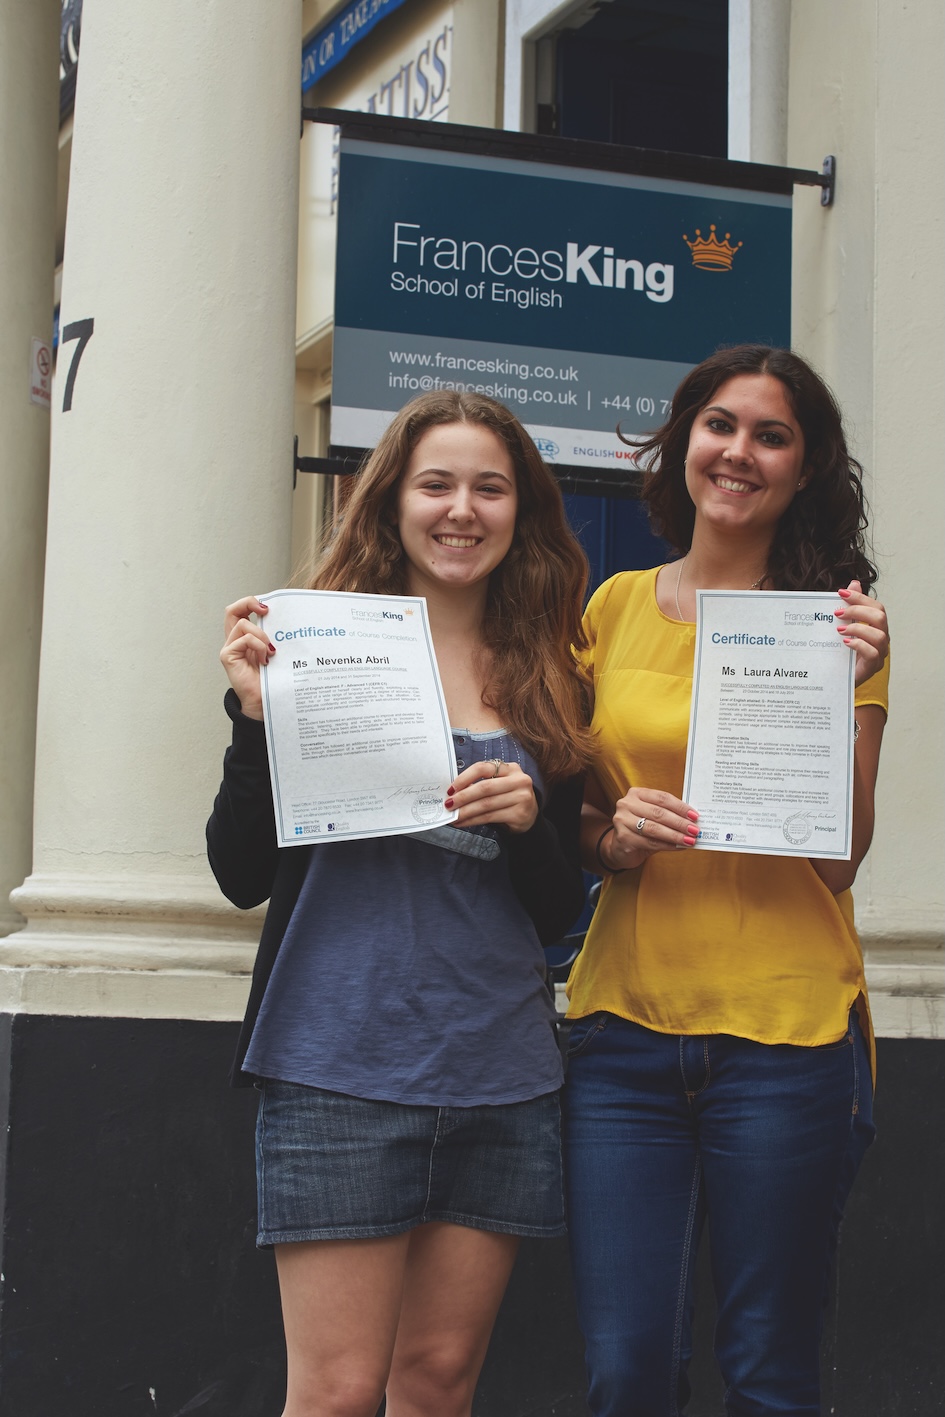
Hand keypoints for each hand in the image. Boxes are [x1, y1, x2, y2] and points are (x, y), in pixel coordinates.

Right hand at [220, 596, 271, 719]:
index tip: (268, 607)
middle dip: (248, 603)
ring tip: (270, 651)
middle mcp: (234, 641)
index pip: (240, 611)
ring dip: (261, 634)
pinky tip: (264, 660)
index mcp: (244, 638)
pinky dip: (258, 646)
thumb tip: (286, 617)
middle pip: (232, 610)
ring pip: (243, 624)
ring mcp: (229, 648)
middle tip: (265, 610)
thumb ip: (273, 636)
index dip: (250, 603)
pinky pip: (243, 640)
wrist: (265, 701)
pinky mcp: (228, 656)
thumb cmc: (271, 679)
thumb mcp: (275, 651)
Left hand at [444, 759, 538, 833]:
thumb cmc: (508, 797)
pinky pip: (490, 817)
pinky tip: (463, 822)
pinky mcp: (519, 814)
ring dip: (465, 811)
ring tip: (453, 816)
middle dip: (463, 797)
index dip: (464, 777)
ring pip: (486, 804)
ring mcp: (521, 798)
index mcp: (511, 768)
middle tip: (448, 804)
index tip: (451, 789)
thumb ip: (481, 784)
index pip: (483, 768)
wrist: (530, 815)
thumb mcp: (499, 784)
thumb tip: (453, 792)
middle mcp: (519, 780)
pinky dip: (472, 821)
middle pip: (484, 787)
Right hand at [602, 787, 698, 868]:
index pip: (662, 798)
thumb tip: (693, 821)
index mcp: (636, 793)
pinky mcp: (623, 838)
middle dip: (680, 822)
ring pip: (655, 828)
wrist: (620, 847)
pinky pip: (650, 842)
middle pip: (659, 813)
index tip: (695, 816)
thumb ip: (668, 815)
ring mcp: (622, 820)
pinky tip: (678, 847)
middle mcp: (627, 804)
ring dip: (675, 835)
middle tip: (695, 830)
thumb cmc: (641, 829)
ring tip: (689, 840)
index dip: (680, 807)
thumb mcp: (652, 817)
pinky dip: (668, 845)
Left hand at [834, 581, 888, 685]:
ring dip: (858, 628)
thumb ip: (850, 606)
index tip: (841, 593)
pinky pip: (873, 653)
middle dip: (858, 611)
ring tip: (840, 630)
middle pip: (880, 617)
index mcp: (876, 626)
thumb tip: (854, 583)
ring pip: (880, 635)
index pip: (876, 607)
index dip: (860, 598)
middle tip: (838, 613)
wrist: (836, 677)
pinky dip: (859, 645)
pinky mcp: (872, 667)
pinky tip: (845, 643)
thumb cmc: (842, 651)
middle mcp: (881, 638)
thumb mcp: (843, 626)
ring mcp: (879, 653)